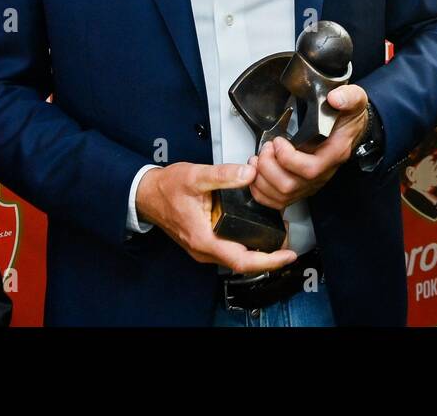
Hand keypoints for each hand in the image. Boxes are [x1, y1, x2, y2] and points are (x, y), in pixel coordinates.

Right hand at [134, 161, 296, 273]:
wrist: (147, 194)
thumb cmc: (166, 188)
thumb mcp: (195, 176)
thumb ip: (223, 175)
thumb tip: (248, 174)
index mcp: (204, 238)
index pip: (242, 260)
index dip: (269, 260)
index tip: (287, 255)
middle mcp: (204, 249)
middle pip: (243, 262)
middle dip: (269, 256)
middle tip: (289, 243)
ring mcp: (203, 248)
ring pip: (236, 257)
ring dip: (258, 251)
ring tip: (279, 237)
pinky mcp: (204, 242)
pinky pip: (229, 250)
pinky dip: (246, 245)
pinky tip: (257, 232)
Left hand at [250, 84, 368, 209]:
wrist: (351, 128)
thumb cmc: (348, 117)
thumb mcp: (355, 100)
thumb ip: (348, 97)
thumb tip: (335, 99)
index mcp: (334, 153)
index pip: (310, 169)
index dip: (287, 158)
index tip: (278, 140)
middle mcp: (323, 173)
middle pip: (290, 186)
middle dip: (268, 167)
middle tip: (265, 148)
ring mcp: (312, 182)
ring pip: (281, 196)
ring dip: (261, 179)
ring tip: (258, 158)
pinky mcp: (302, 186)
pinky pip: (279, 201)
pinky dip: (261, 191)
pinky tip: (258, 175)